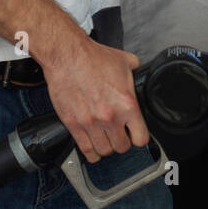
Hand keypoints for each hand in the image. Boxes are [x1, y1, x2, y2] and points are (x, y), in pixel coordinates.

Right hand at [41, 27, 150, 162]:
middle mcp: (110, 117)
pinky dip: (91, 152)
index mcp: (127, 104)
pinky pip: (86, 150)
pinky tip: (93, 146)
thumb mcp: (124, 61)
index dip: (138, 137)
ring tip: (105, 139)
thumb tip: (138, 71)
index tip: (135, 134)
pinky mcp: (73, 124)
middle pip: (122, 147)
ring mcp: (91, 123)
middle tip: (118, 134)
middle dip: (122, 142)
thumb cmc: (93, 57)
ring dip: (106, 147)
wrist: (67, 56)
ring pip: (104, 151)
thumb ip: (135, 71)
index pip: (140, 138)